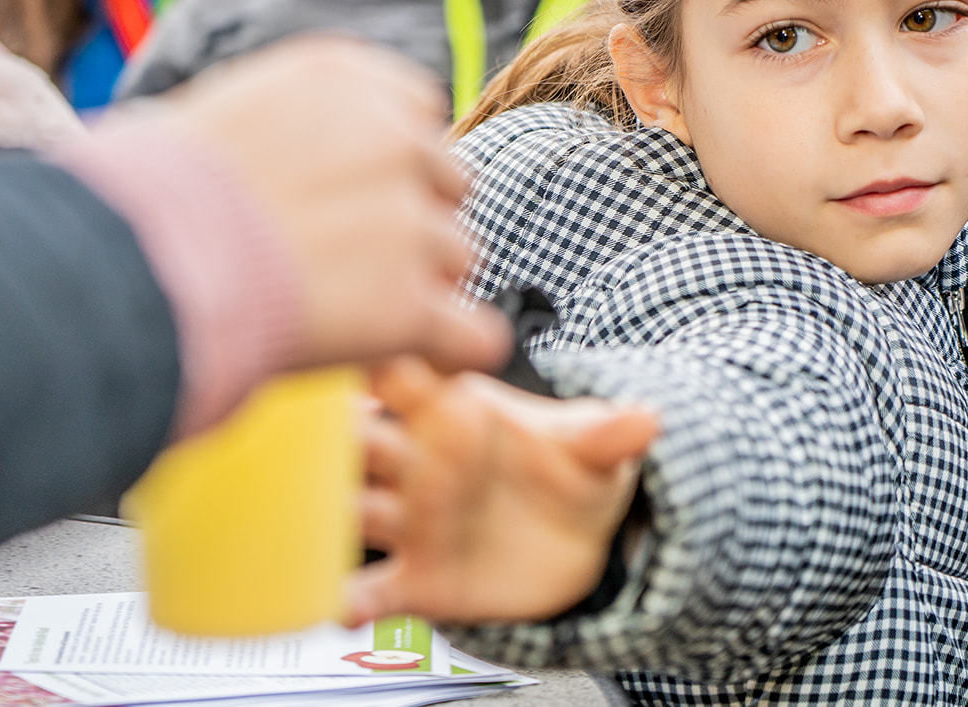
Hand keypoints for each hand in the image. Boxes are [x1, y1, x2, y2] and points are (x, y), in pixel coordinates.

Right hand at [158, 37, 509, 375]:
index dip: (388, 167)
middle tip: (346, 265)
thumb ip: (284, 127)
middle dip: (409, 224)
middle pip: (443, 185)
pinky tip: (419, 363)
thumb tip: (277, 155)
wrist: (134, 259)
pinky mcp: (411, 303)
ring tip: (345, 316)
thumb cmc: (142, 195)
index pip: (415, 114)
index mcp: (347, 78)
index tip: (348, 200)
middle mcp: (394, 138)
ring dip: (417, 289)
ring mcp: (410, 222)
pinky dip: (451, 355)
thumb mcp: (214, 115)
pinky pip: (475, 336)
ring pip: (456, 259)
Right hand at [350, 357, 659, 625]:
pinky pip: (377, 590)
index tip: (373, 361)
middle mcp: (418, 461)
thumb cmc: (570, 469)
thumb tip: (647, 419)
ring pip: (358, 510)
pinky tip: (344, 606)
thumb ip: (607, 436)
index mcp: (451, 410)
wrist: (577, 542)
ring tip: (320, 520)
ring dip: (334, 514)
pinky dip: (354, 599)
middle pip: (366, 442)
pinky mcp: (418, 577)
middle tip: (325, 438)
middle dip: (343, 438)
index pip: (411, 379)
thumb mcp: (592, 448)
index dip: (390, 367)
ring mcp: (412, 519)